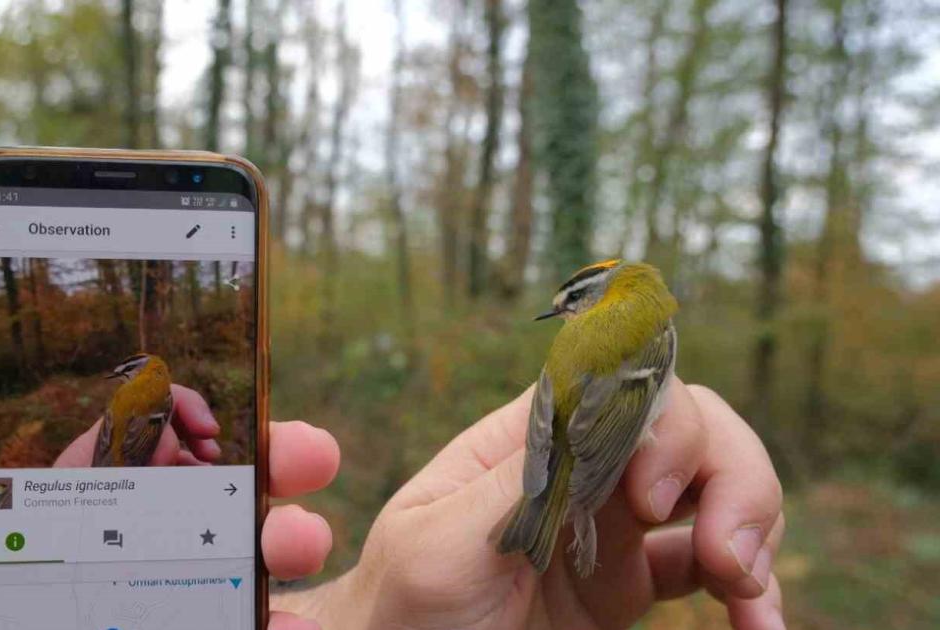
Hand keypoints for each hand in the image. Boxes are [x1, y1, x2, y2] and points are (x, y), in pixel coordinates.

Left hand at [0, 259, 340, 629]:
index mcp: (17, 508)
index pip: (121, 446)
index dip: (189, 411)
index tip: (242, 380)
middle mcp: (72, 564)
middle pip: (189, 509)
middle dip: (260, 472)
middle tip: (308, 452)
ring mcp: (101, 616)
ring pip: (210, 579)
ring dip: (274, 548)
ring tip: (303, 540)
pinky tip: (290, 623)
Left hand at [286, 381, 784, 629]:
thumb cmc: (401, 607)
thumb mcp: (437, 543)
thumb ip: (516, 480)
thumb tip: (591, 405)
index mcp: (526, 442)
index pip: (620, 387)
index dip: (661, 424)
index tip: (649, 500)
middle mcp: (577, 469)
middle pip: (687, 424)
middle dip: (729, 473)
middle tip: (729, 556)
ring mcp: (609, 525)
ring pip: (714, 483)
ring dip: (755, 523)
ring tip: (751, 595)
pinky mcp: (629, 584)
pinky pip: (711, 564)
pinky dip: (751, 583)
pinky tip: (757, 618)